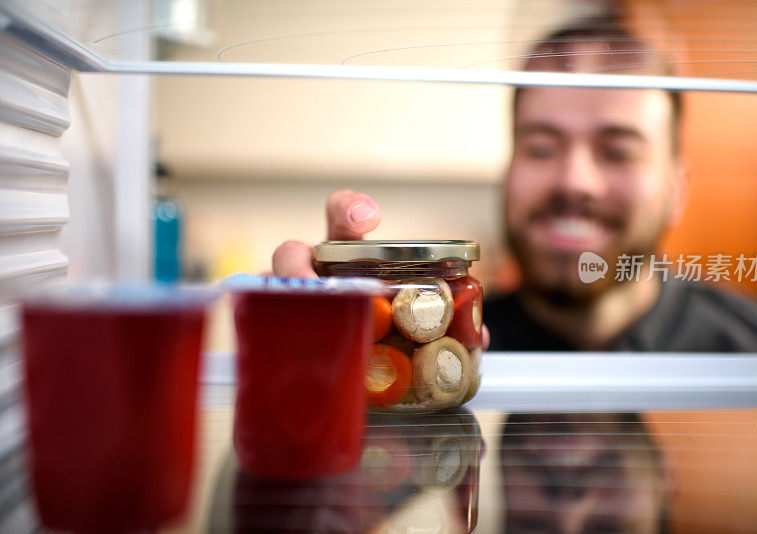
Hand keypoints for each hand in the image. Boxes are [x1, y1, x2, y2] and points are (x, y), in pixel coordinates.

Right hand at [271, 189, 489, 349]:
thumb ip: (448, 322)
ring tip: (300, 316)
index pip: (342, 217)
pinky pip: (264, 330)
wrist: (359, 371)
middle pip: (293, 251)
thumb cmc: (388, 331)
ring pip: (270, 290)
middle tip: (314, 281)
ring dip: (282, 300)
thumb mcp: (420, 321)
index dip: (350, 209)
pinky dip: (271, 336)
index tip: (370, 219)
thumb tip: (482, 335)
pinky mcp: (279, 335)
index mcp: (349, 258)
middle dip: (298, 260)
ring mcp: (292, 304)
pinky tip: (284, 350)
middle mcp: (314, 274)